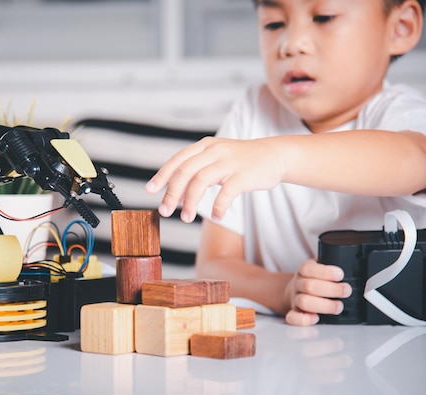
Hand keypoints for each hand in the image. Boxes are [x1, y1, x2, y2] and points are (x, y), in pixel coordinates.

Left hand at [145, 136, 284, 222]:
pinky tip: (215, 216)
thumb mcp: (216, 159)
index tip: (150, 191)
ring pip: (201, 181)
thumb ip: (197, 172)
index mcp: (205, 146)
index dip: (162, 176)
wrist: (275, 155)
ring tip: (186, 218)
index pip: (178, 160)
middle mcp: (215, 151)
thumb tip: (176, 195)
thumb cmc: (241, 161)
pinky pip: (226, 192)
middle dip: (171, 193)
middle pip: (185, 171)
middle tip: (165, 211)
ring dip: (190, 202)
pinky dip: (218, 206)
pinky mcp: (245, 175)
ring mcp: (230, 162)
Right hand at [284, 259, 351, 325]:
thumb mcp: (322, 267)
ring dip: (324, 306)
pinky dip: (304, 320)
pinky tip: (316, 318)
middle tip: (346, 291)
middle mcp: (298, 284)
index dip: (325, 272)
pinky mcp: (295, 312)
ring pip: (303, 302)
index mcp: (304, 270)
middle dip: (331, 290)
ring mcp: (296, 299)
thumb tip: (353, 266)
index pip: (308, 269)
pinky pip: (293, 317)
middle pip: (309, 286)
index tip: (340, 275)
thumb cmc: (316, 279)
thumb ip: (333, 264)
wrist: (297, 289)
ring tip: (339, 306)